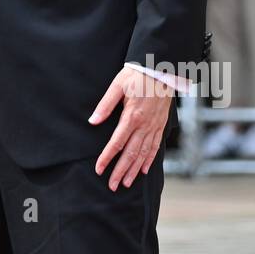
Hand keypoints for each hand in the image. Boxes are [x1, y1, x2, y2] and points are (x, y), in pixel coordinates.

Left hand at [90, 66, 172, 190]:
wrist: (162, 68)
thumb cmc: (137, 75)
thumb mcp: (117, 85)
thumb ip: (105, 105)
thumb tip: (92, 121)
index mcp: (132, 116)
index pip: (117, 143)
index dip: (107, 158)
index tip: (99, 169)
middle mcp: (144, 125)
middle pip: (131, 153)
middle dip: (121, 171)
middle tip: (112, 185)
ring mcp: (154, 126)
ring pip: (144, 153)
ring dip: (134, 170)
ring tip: (126, 183)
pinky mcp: (161, 125)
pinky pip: (155, 146)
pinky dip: (150, 159)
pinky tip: (144, 169)